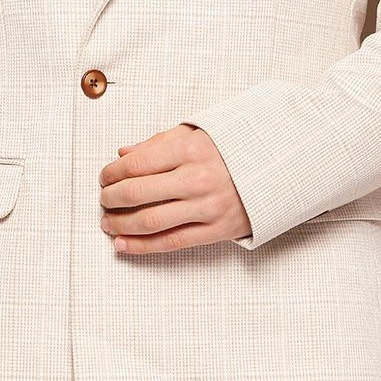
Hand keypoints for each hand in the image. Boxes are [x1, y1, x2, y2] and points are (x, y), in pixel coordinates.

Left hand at [97, 123, 251, 253]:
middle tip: (103, 200)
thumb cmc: (233, 148)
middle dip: (111, 198)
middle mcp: (197, 178)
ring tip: (107, 222)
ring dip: (120, 224)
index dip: (112, 173)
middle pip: (137, 193)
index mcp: (191, 149)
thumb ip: (158, 143)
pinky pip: (170, 242)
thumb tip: (123, 154)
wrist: (277, 168)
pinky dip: (141, 246)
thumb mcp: (198, 134)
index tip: (104, 177)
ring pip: (149, 221)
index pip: (137, 164)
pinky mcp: (216, 230)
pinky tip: (122, 244)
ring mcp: (207, 207)